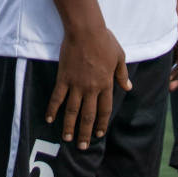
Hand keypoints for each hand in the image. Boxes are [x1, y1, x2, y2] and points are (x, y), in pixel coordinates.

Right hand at [50, 25, 130, 149]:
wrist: (86, 30)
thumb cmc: (104, 40)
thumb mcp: (120, 56)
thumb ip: (122, 74)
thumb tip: (128, 87)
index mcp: (106, 84)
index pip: (104, 110)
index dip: (101, 123)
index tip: (98, 134)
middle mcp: (91, 88)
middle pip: (88, 115)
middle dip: (85, 132)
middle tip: (82, 146)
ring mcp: (76, 85)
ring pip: (73, 111)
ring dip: (70, 126)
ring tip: (67, 138)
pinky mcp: (63, 78)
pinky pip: (57, 97)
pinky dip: (53, 108)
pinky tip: (49, 118)